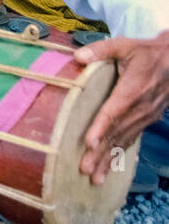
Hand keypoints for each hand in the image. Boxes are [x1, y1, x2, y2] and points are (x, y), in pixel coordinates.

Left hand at [75, 31, 168, 183]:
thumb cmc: (146, 53)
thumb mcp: (125, 46)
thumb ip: (102, 50)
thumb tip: (77, 56)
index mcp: (132, 90)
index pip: (114, 111)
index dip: (101, 127)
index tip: (88, 142)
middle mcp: (139, 108)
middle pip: (117, 133)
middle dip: (100, 153)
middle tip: (84, 170)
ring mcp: (145, 116)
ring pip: (124, 141)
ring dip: (109, 160)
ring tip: (94, 178)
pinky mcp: (147, 120)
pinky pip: (131, 140)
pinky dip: (120, 155)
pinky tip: (109, 168)